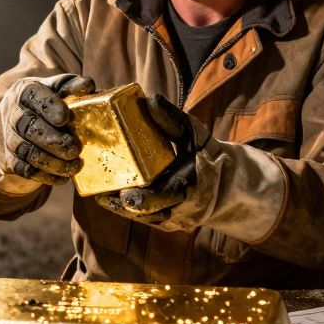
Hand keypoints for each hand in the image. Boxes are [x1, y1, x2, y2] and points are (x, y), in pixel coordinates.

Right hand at [0, 74, 96, 185]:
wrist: (10, 125)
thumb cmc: (42, 105)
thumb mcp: (53, 89)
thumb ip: (70, 86)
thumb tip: (88, 86)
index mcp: (24, 91)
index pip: (33, 96)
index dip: (49, 107)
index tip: (65, 118)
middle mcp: (12, 113)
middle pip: (29, 128)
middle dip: (54, 141)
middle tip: (75, 149)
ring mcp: (8, 138)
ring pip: (27, 152)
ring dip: (53, 162)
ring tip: (75, 166)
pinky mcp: (8, 160)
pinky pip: (25, 171)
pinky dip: (46, 176)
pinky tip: (63, 177)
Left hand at [94, 94, 199, 221]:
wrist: (223, 184)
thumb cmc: (205, 154)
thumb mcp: (194, 134)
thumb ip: (173, 119)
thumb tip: (151, 99)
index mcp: (192, 186)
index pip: (169, 196)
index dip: (147, 198)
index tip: (126, 194)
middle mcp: (184, 208)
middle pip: (152, 213)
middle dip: (127, 206)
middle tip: (105, 197)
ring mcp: (174, 220)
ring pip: (145, 219)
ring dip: (122, 209)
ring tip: (101, 196)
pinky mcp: (166, 223)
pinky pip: (145, 220)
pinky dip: (127, 211)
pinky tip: (108, 199)